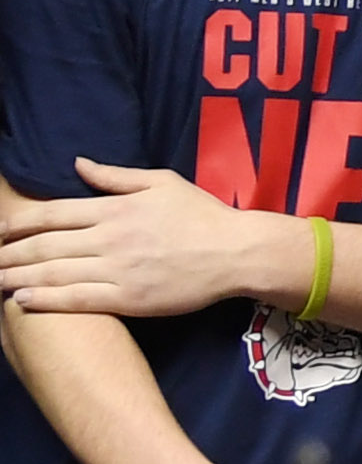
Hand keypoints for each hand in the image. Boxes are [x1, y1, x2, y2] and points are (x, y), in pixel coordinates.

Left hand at [0, 158, 282, 315]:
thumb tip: (77, 163)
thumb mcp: (163, 182)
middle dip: (7, 253)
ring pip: (53, 273)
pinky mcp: (128, 298)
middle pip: (44, 246)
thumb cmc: (202, 215)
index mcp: (116, 209)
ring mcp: (118, 270)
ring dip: (16, 276)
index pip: (52, 213)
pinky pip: (77, 299)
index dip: (17, 223)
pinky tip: (21, 299)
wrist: (236, 252)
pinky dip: (45, 299)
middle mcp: (110, 238)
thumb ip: (117, 176)